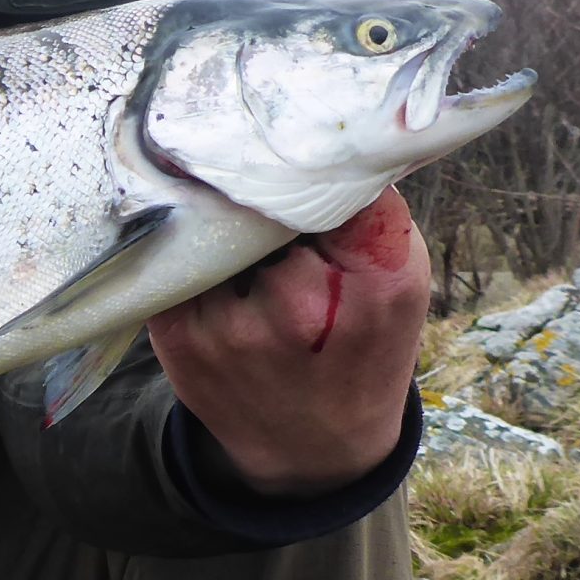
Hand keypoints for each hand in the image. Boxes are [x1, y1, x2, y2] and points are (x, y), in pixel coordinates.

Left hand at [146, 187, 428, 498]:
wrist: (313, 448)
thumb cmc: (361, 346)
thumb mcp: (400, 280)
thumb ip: (373, 210)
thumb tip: (317, 131)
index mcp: (379, 282)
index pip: (338, 179)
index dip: (319, 167)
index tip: (314, 168)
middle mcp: (302, 306)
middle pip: (271, 200)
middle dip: (273, 202)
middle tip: (282, 222)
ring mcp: (233, 325)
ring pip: (221, 226)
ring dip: (230, 227)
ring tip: (253, 257)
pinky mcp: (179, 335)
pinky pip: (180, 259)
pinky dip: (195, 255)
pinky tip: (217, 274)